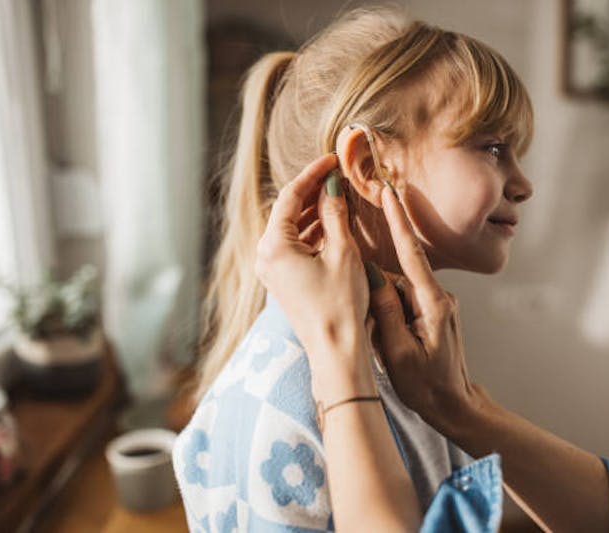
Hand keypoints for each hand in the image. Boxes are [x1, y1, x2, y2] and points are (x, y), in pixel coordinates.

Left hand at [255, 153, 375, 402]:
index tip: (332, 159)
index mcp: (273, 246)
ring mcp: (272, 270)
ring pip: (292, 229)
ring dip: (315, 212)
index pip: (290, 196)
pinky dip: (313, 233)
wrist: (336, 350)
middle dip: (313, 192)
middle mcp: (265, 256)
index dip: (313, 174)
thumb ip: (335, 213)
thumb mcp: (343, 251)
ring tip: (340, 197)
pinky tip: (334, 225)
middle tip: (338, 176)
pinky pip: (295, 246)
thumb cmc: (341, 304)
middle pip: (288, 211)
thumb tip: (332, 184)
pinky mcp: (282, 281)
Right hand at [369, 187, 487, 432]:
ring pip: (398, 292)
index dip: (399, 220)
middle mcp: (438, 297)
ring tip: (388, 350)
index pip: (411, 253)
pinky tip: (391, 344)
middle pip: (397, 277)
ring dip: (383, 312)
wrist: (455, 406)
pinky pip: (404, 303)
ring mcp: (437, 304)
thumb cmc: (426, 385)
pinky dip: (391, 317)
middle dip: (377, 292)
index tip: (390, 192)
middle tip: (376, 332)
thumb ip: (384, 310)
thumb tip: (371, 274)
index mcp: (432, 303)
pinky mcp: (433, 312)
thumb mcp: (398, 353)